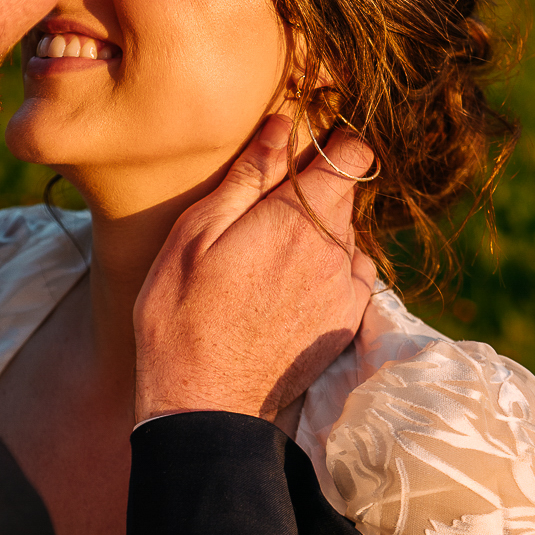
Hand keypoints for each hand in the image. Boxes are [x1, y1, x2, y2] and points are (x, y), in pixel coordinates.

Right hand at [132, 114, 377, 422]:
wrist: (204, 406)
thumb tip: (282, 129)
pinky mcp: (345, 324)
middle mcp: (336, 252)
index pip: (352, 157)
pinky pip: (349, 278)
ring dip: (318, 237)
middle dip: (313, 194)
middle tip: (260, 215)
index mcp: (299, 220)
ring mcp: (345, 291)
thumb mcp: (196, 235)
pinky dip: (326, 273)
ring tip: (265, 259)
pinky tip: (283, 289)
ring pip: (346, 239)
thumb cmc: (182, 317)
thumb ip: (246, 178)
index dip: (330, 148)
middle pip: (345, 198)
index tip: (299, 155)